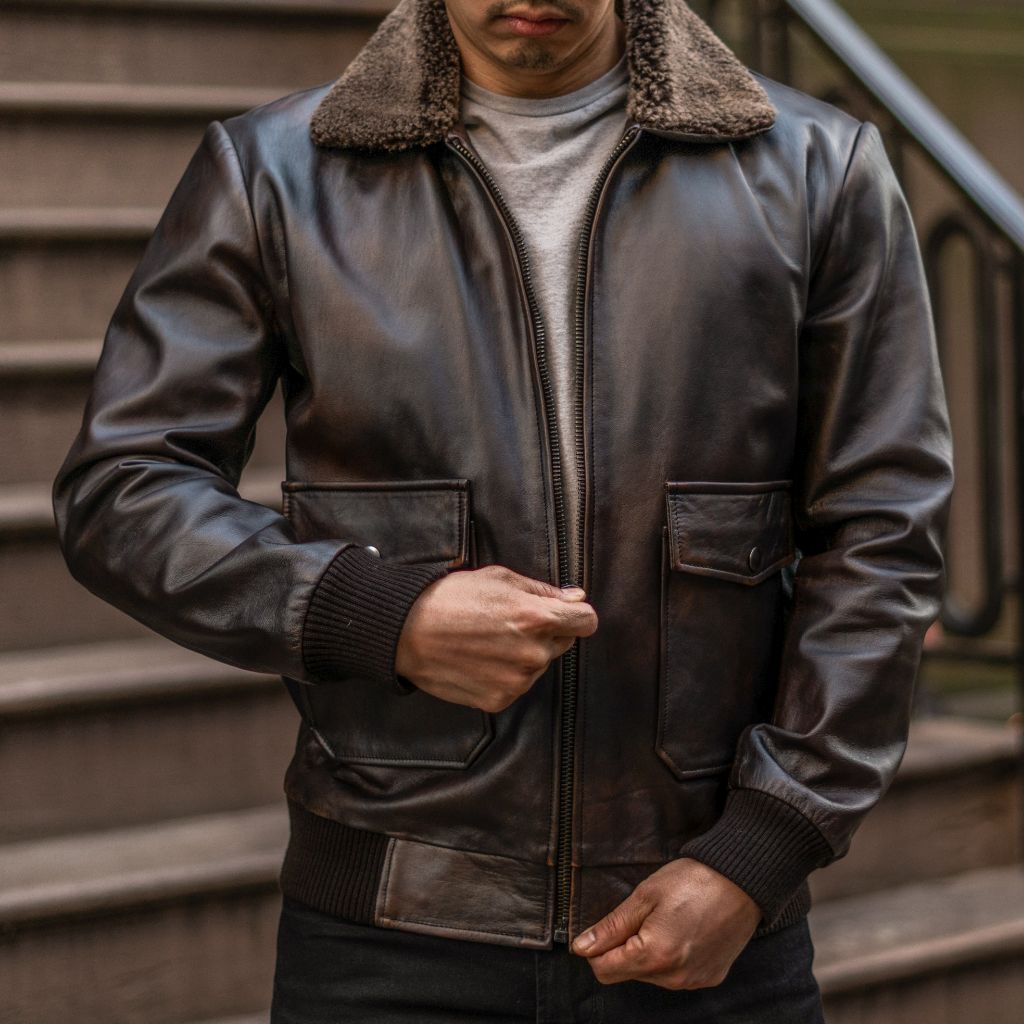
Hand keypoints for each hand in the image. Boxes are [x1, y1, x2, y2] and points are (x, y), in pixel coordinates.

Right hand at [395, 565, 597, 710]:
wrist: (408, 632)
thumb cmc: (451, 598)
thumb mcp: (500, 578)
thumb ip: (544, 591)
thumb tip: (576, 599)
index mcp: (537, 618)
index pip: (587, 622)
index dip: (576, 614)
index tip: (565, 612)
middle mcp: (533, 653)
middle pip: (562, 643)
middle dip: (545, 632)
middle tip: (508, 622)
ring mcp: (517, 680)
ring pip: (538, 665)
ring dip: (524, 654)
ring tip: (488, 640)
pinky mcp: (500, 699)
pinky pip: (517, 685)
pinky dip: (505, 674)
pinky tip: (481, 659)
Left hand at [571, 858, 761, 989]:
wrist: (742, 881)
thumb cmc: (692, 881)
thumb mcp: (644, 896)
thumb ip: (611, 926)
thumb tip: (581, 947)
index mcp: (654, 956)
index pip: (604, 971)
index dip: (595, 949)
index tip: (604, 928)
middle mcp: (674, 977)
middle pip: (627, 973)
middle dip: (624, 948)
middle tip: (642, 915)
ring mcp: (693, 981)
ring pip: (651, 975)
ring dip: (647, 952)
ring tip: (666, 919)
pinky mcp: (709, 977)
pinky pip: (675, 974)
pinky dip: (670, 956)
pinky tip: (682, 930)